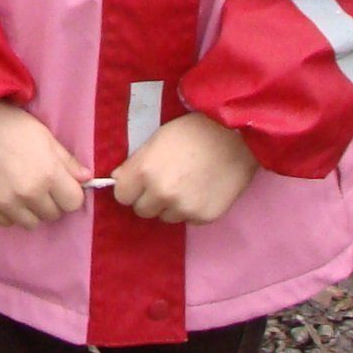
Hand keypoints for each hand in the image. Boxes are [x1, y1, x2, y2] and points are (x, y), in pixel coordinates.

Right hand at [0, 100, 90, 228]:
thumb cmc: (11, 123)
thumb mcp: (44, 136)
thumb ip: (67, 161)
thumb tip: (86, 178)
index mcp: (48, 174)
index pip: (74, 203)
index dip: (69, 193)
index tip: (60, 184)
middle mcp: (29, 193)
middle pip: (53, 214)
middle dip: (51, 201)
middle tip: (39, 183)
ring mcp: (6, 202)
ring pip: (31, 223)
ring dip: (31, 210)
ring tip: (22, 190)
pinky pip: (7, 222)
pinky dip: (10, 212)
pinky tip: (5, 193)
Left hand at [108, 111, 258, 224]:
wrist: (234, 139)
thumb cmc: (192, 132)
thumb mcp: (156, 139)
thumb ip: (135, 163)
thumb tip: (117, 181)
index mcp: (145, 171)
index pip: (122, 196)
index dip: (129, 188)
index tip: (138, 183)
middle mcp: (162, 194)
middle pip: (142, 211)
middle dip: (149, 199)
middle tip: (164, 182)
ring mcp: (184, 208)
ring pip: (166, 217)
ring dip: (170, 206)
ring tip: (186, 184)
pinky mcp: (205, 217)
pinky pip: (188, 220)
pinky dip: (191, 209)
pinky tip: (201, 190)